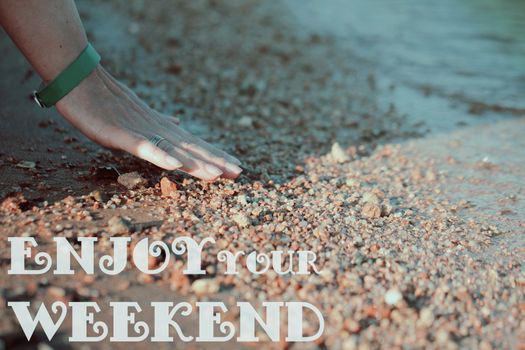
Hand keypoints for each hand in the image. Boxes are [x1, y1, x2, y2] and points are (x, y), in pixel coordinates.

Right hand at [55, 66, 241, 180]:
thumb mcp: (138, 116)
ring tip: (218, 173)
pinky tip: (177, 166)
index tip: (236, 168)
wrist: (81, 81)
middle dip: (215, 161)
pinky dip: (161, 156)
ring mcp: (141, 132)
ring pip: (173, 150)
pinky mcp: (122, 135)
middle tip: (239, 173)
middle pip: (191, 149)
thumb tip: (178, 123)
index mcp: (162, 129)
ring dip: (196, 162)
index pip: (194, 146)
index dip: (216, 156)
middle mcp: (157, 130)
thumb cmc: (107, 101)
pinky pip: (144, 147)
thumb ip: (159, 124)